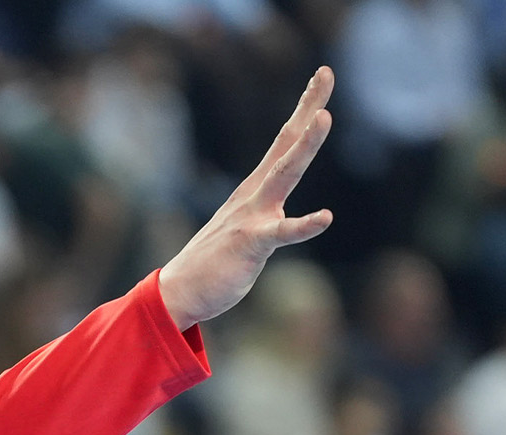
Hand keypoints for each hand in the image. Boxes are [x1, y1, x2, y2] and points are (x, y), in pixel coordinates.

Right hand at [157, 67, 334, 329]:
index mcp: (257, 190)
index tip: (320, 78)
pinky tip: (325, 218)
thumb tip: (279, 217)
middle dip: (308, 107)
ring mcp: (252, 216)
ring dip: (305, 146)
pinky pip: (282, 233)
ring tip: (325, 117)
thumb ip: (264, 217)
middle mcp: (255, 194)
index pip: (286, 141)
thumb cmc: (215, 262)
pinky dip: (303, 225)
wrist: (180, 291)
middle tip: (326, 72)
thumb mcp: (245, 229)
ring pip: (285, 174)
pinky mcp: (251, 244)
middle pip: (287, 142)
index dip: (305, 109)